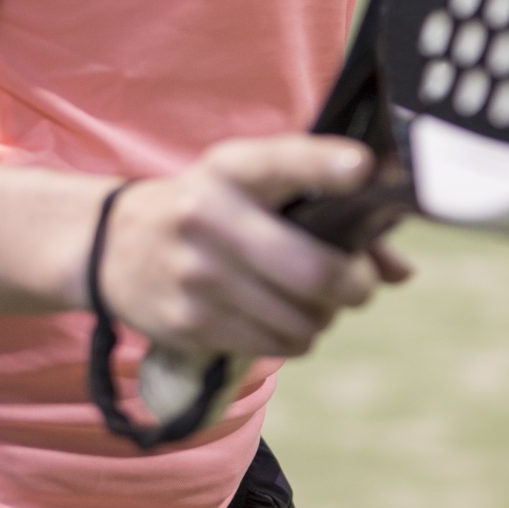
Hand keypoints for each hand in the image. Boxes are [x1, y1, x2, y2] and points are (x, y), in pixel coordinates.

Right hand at [97, 137, 409, 359]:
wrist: (109, 244)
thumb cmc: (215, 211)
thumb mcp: (260, 191)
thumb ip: (336, 218)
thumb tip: (400, 271)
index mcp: (233, 170)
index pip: (285, 162)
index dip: (327, 165)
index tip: (362, 168)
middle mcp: (208, 217)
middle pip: (315, 271)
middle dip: (355, 286)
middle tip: (356, 285)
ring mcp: (193, 274)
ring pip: (301, 319)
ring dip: (324, 317)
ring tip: (312, 302)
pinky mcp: (185, 322)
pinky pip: (273, 345)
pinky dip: (293, 338)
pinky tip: (278, 318)